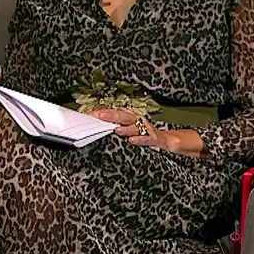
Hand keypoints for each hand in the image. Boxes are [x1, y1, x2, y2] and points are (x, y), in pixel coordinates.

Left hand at [86, 108, 206, 157]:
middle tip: (99, 116)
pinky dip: (139, 139)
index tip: (89, 115)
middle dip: (110, 115)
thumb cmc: (141, 133)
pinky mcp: (152, 137)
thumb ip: (112, 126)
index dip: (101, 113)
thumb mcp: (126, 128)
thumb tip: (94, 123)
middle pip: (122, 116)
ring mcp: (144, 128)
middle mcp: (136, 119)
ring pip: (133, 126)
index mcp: (128, 116)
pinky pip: (145, 138)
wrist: (163, 139)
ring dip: (124, 127)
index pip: (113, 113)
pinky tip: (132, 140)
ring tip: (116, 129)